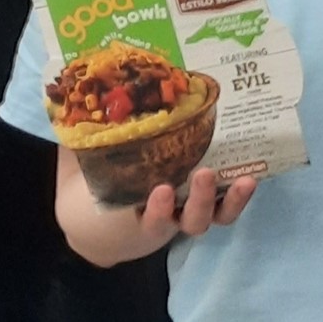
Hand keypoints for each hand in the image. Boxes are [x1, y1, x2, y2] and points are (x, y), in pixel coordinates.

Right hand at [56, 148, 257, 267]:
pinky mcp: (204, 203)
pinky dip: (237, 198)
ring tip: (243, 180)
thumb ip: (79, 144)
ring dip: (226, 200)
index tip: (160, 192)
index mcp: (132, 215)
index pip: (148, 219)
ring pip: (211, 218)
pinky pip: (224, 209)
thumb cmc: (88, 188)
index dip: (156, 211)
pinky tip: (250, 176)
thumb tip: (72, 101)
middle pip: (189, 220)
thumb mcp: (81, 169)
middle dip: (198, 200)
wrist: (94, 220)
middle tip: (202, 173)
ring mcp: (184, 213)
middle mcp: (163, 218)